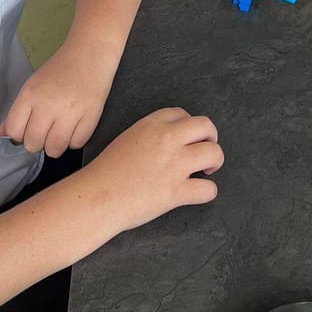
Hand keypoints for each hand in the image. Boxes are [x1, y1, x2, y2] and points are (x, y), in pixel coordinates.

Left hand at [0, 46, 110, 154]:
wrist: (90, 53)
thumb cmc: (60, 69)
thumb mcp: (33, 85)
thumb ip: (17, 111)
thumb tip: (1, 132)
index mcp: (31, 95)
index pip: (14, 131)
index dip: (19, 134)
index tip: (27, 129)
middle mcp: (49, 105)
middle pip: (33, 144)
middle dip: (38, 142)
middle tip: (45, 130)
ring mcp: (71, 112)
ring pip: (54, 150)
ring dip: (55, 145)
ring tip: (60, 131)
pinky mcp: (91, 116)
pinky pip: (76, 144)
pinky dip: (74, 140)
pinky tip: (75, 127)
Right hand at [82, 108, 223, 232]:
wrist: (96, 197)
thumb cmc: (106, 172)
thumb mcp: (127, 138)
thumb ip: (151, 133)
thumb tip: (170, 139)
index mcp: (152, 124)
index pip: (182, 114)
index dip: (189, 126)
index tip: (188, 137)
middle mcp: (167, 140)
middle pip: (205, 126)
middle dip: (211, 137)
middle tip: (206, 149)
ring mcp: (174, 165)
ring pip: (214, 153)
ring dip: (215, 162)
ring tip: (206, 170)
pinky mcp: (176, 192)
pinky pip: (208, 189)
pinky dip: (207, 192)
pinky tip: (198, 193)